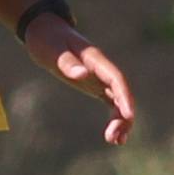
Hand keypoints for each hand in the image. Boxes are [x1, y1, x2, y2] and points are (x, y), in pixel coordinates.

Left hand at [25, 18, 134, 145]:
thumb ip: (67, 63)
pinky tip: (112, 136)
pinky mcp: (94, 86)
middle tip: (114, 138)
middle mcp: (102, 70)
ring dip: (120, 120)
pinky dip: (114, 118)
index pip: (116, 79)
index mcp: (95, 60)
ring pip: (118, 101)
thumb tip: (82, 74)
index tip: (129, 115)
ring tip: (116, 141)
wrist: (44, 33)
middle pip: (121, 93)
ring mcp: (100, 78)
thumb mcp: (53, 51)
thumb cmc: (47, 40)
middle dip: (123, 116)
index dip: (125, 97)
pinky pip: (111, 103)